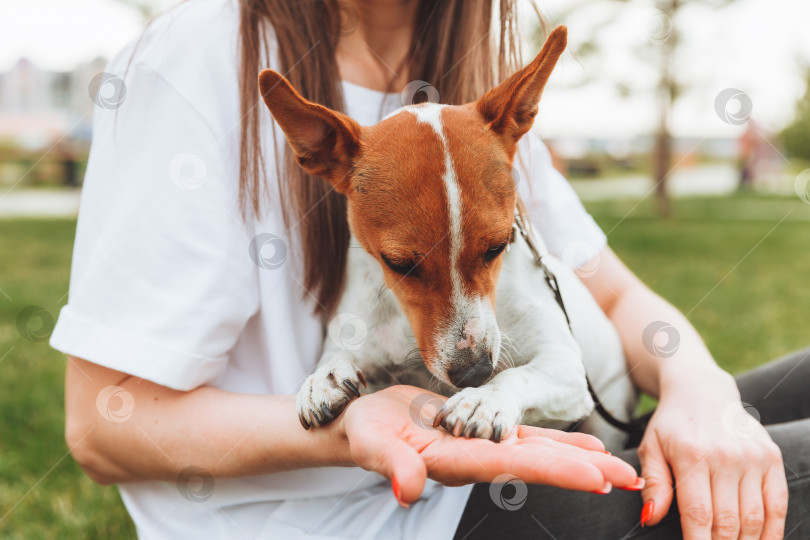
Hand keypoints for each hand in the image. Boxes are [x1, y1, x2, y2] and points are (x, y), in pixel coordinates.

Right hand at [334, 385, 640, 505]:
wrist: (364, 423)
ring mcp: (483, 448)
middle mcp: (478, 460)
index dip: (555, 471)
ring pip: (540, 455)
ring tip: (621, 469)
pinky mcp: (482, 434)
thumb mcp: (371, 443)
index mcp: (457, 462)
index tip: (596, 479)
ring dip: (581, 461)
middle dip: (585, 472)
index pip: (514, 467)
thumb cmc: (364, 432)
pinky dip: (558, 443)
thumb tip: (407, 491)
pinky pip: (528, 440)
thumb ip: (391, 464)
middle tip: (631, 479)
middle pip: (539, 466)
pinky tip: (586, 448)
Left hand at [639, 367, 787, 538]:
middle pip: (727, 522)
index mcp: (692, 455)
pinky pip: (777, 504)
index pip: (698, 514)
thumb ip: (654, 485)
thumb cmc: (671, 425)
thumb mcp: (651, 448)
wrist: (702, 391)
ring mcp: (753, 457)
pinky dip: (772, 531)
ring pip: (753, 518)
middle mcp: (726, 456)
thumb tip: (650, 519)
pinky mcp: (772, 458)